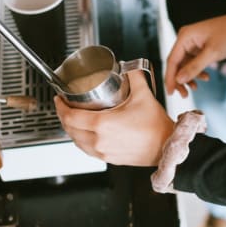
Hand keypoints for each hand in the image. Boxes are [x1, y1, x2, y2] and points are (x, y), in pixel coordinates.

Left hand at [54, 71, 174, 165]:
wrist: (166, 147)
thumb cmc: (156, 127)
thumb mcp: (143, 95)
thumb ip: (134, 76)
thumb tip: (128, 67)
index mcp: (102, 125)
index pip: (70, 116)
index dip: (60, 107)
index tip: (59, 99)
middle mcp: (99, 140)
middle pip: (70, 129)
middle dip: (63, 116)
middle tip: (64, 105)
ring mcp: (103, 152)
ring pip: (76, 141)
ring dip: (71, 129)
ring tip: (72, 118)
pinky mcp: (109, 159)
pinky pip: (87, 150)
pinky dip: (81, 140)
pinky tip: (85, 133)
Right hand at [165, 6, 225, 96]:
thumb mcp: (212, 53)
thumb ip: (194, 67)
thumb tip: (178, 80)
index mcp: (185, 36)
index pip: (172, 60)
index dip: (169, 78)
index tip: (169, 93)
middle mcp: (187, 39)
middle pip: (177, 64)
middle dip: (180, 80)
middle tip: (183, 95)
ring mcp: (194, 44)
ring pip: (185, 65)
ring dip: (189, 77)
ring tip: (195, 88)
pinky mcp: (202, 48)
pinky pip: (194, 63)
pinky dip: (198, 72)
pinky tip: (206, 78)